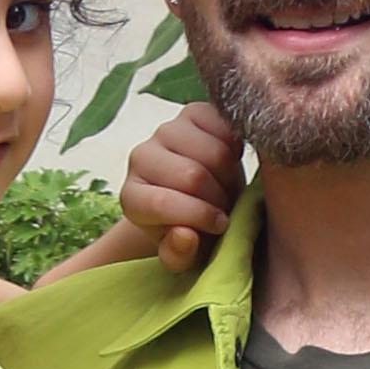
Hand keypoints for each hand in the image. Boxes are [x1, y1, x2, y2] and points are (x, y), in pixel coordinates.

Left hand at [119, 101, 245, 273]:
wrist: (199, 201)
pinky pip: (225, 126)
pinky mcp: (192, 113)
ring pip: (213, 151)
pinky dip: (237, 147)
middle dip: (220, 197)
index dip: (199, 217)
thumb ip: (179, 254)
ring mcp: (166, 130)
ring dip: (231, 174)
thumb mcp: (186, 255)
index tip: (220, 227)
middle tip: (227, 206)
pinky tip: (231, 161)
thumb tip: (185, 236)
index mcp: (132, 197)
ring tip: (228, 187)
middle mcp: (140, 157)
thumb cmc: (192, 233)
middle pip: (193, 176)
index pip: (162, 203)